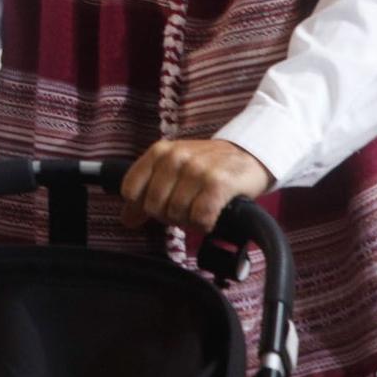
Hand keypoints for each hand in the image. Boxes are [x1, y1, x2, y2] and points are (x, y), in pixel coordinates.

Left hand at [119, 138, 271, 233]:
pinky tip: (210, 217)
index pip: (130, 190)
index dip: (142, 207)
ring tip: (200, 210)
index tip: (159, 206)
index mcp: (159, 152)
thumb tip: (127, 219)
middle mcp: (175, 157)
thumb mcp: (172, 170)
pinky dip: (204, 224)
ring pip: (176, 214)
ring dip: (189, 221)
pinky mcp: (218, 183)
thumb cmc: (207, 166)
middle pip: (153, 207)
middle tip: (186, 209)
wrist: (249, 156)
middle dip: (168, 216)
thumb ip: (147, 191)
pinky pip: (199, 217)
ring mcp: (197, 169)